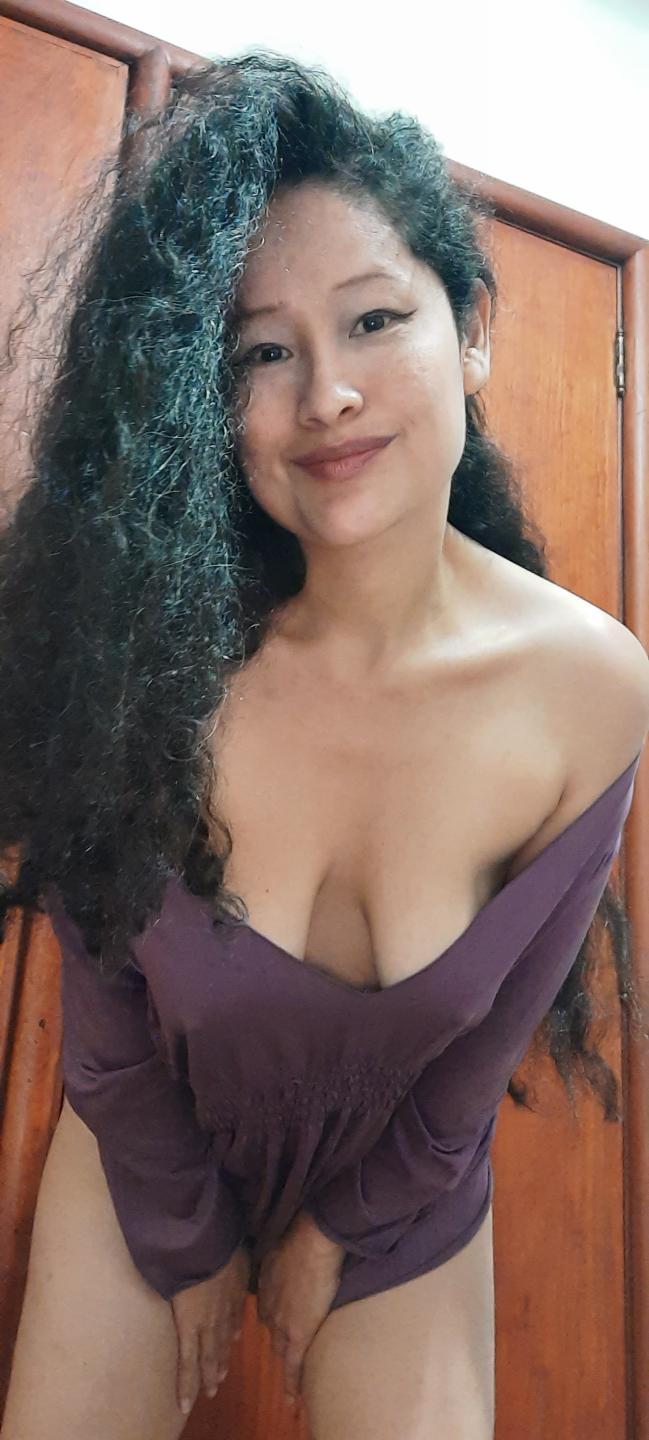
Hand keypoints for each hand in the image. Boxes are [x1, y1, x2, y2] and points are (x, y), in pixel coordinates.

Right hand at [170, 1242, 249, 1417]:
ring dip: (210, 1375)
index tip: (232, 1341)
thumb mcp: (238, 1247)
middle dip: (222, 1360)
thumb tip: (241, 1250)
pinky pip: (187, 1362)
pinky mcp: (189, 1329)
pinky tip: (185, 1402)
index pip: (234, 1317)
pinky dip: (186, 1384)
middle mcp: (225, 1313)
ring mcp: (207, 1324)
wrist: (206, 1244)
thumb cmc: (221, 1238)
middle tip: (220, 1377)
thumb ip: (239, 1256)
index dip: (232, 1331)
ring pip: (208, 1357)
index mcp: (236, 1292)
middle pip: (223, 1341)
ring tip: (210, 1389)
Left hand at [256, 1211, 344, 1407]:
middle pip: (273, 1333)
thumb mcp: (278, 1250)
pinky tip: (292, 1401)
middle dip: (279, 1340)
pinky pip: (293, 1366)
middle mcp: (268, 1310)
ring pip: (281, 1351)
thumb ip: (277, 1264)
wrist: (311, 1245)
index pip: (268, 1312)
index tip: (281, 1321)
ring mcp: (282, 1325)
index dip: (275, 1318)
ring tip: (288, 1379)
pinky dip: (292, 1384)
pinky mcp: (298, 1336)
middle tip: (288, 1347)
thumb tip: (281, 1263)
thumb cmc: (300, 1239)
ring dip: (285, 1362)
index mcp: (264, 1290)